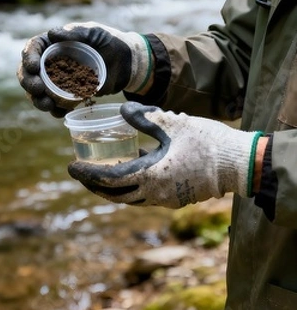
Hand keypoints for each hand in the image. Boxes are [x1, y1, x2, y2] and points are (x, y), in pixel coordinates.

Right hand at [17, 22, 152, 116]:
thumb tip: (52, 33)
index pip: (33, 48)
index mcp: (53, 43)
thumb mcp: (95, 33)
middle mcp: (51, 61)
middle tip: (37, 89)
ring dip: (37, 100)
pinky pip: (55, 104)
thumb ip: (76, 33)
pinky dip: (54, 109)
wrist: (126, 63)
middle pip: (28, 72)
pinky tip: (59, 111)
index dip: (28, 58)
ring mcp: (57, 79)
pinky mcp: (67, 94)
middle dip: (28, 82)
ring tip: (47, 105)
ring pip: (38, 91)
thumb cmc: (110, 42)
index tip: (34, 67)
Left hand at [68, 102, 263, 207]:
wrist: (238, 163)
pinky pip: (144, 195)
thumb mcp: (173, 123)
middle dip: (94, 185)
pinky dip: (130, 186)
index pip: (109, 180)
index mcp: (150, 176)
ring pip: (129, 198)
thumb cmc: (206, 141)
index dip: (87, 174)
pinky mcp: (176, 198)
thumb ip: (144, 117)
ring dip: (111, 188)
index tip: (70, 167)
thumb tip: (122, 110)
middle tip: (80, 173)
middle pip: (115, 195)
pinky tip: (130, 169)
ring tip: (100, 173)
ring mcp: (166, 199)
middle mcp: (155, 194)